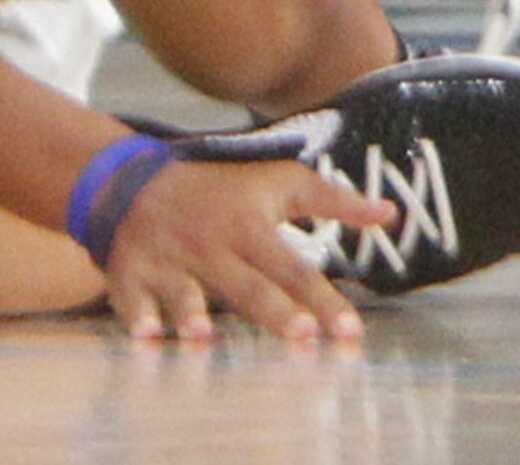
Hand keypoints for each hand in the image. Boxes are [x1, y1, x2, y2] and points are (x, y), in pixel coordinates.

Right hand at [105, 158, 389, 341]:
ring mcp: (168, 260)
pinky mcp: (130, 272)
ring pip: (184, 291)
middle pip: (245, 285)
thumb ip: (331, 201)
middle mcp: (209, 245)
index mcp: (247, 227)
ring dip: (191, 313)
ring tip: (203, 337)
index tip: (350, 331)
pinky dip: (137, 317)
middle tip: (302, 336)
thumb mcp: (275, 183)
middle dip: (272, 311)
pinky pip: (131, 298)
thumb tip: (389, 215)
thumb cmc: (218, 190)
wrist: (132, 181)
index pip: (292, 268)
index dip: (322, 299)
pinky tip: (146, 336)